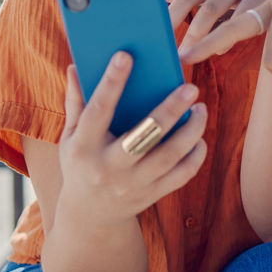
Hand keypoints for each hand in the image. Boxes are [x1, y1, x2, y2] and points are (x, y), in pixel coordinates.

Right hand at [56, 51, 208, 223]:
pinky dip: (195, 156)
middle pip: (144, 135)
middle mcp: (109, 167)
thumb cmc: (81, 163)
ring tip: (201, 108)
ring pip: (170, 156)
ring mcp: (133, 184)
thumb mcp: (70, 137)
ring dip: (191, 130)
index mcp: (84, 147)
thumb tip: (75, 65)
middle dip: (170, 110)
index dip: (111, 82)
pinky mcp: (152, 195)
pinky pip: (181, 175)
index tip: (126, 55)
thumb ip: (75, 102)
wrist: (90, 217)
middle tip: (191, 87)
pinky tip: (200, 137)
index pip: (98, 110)